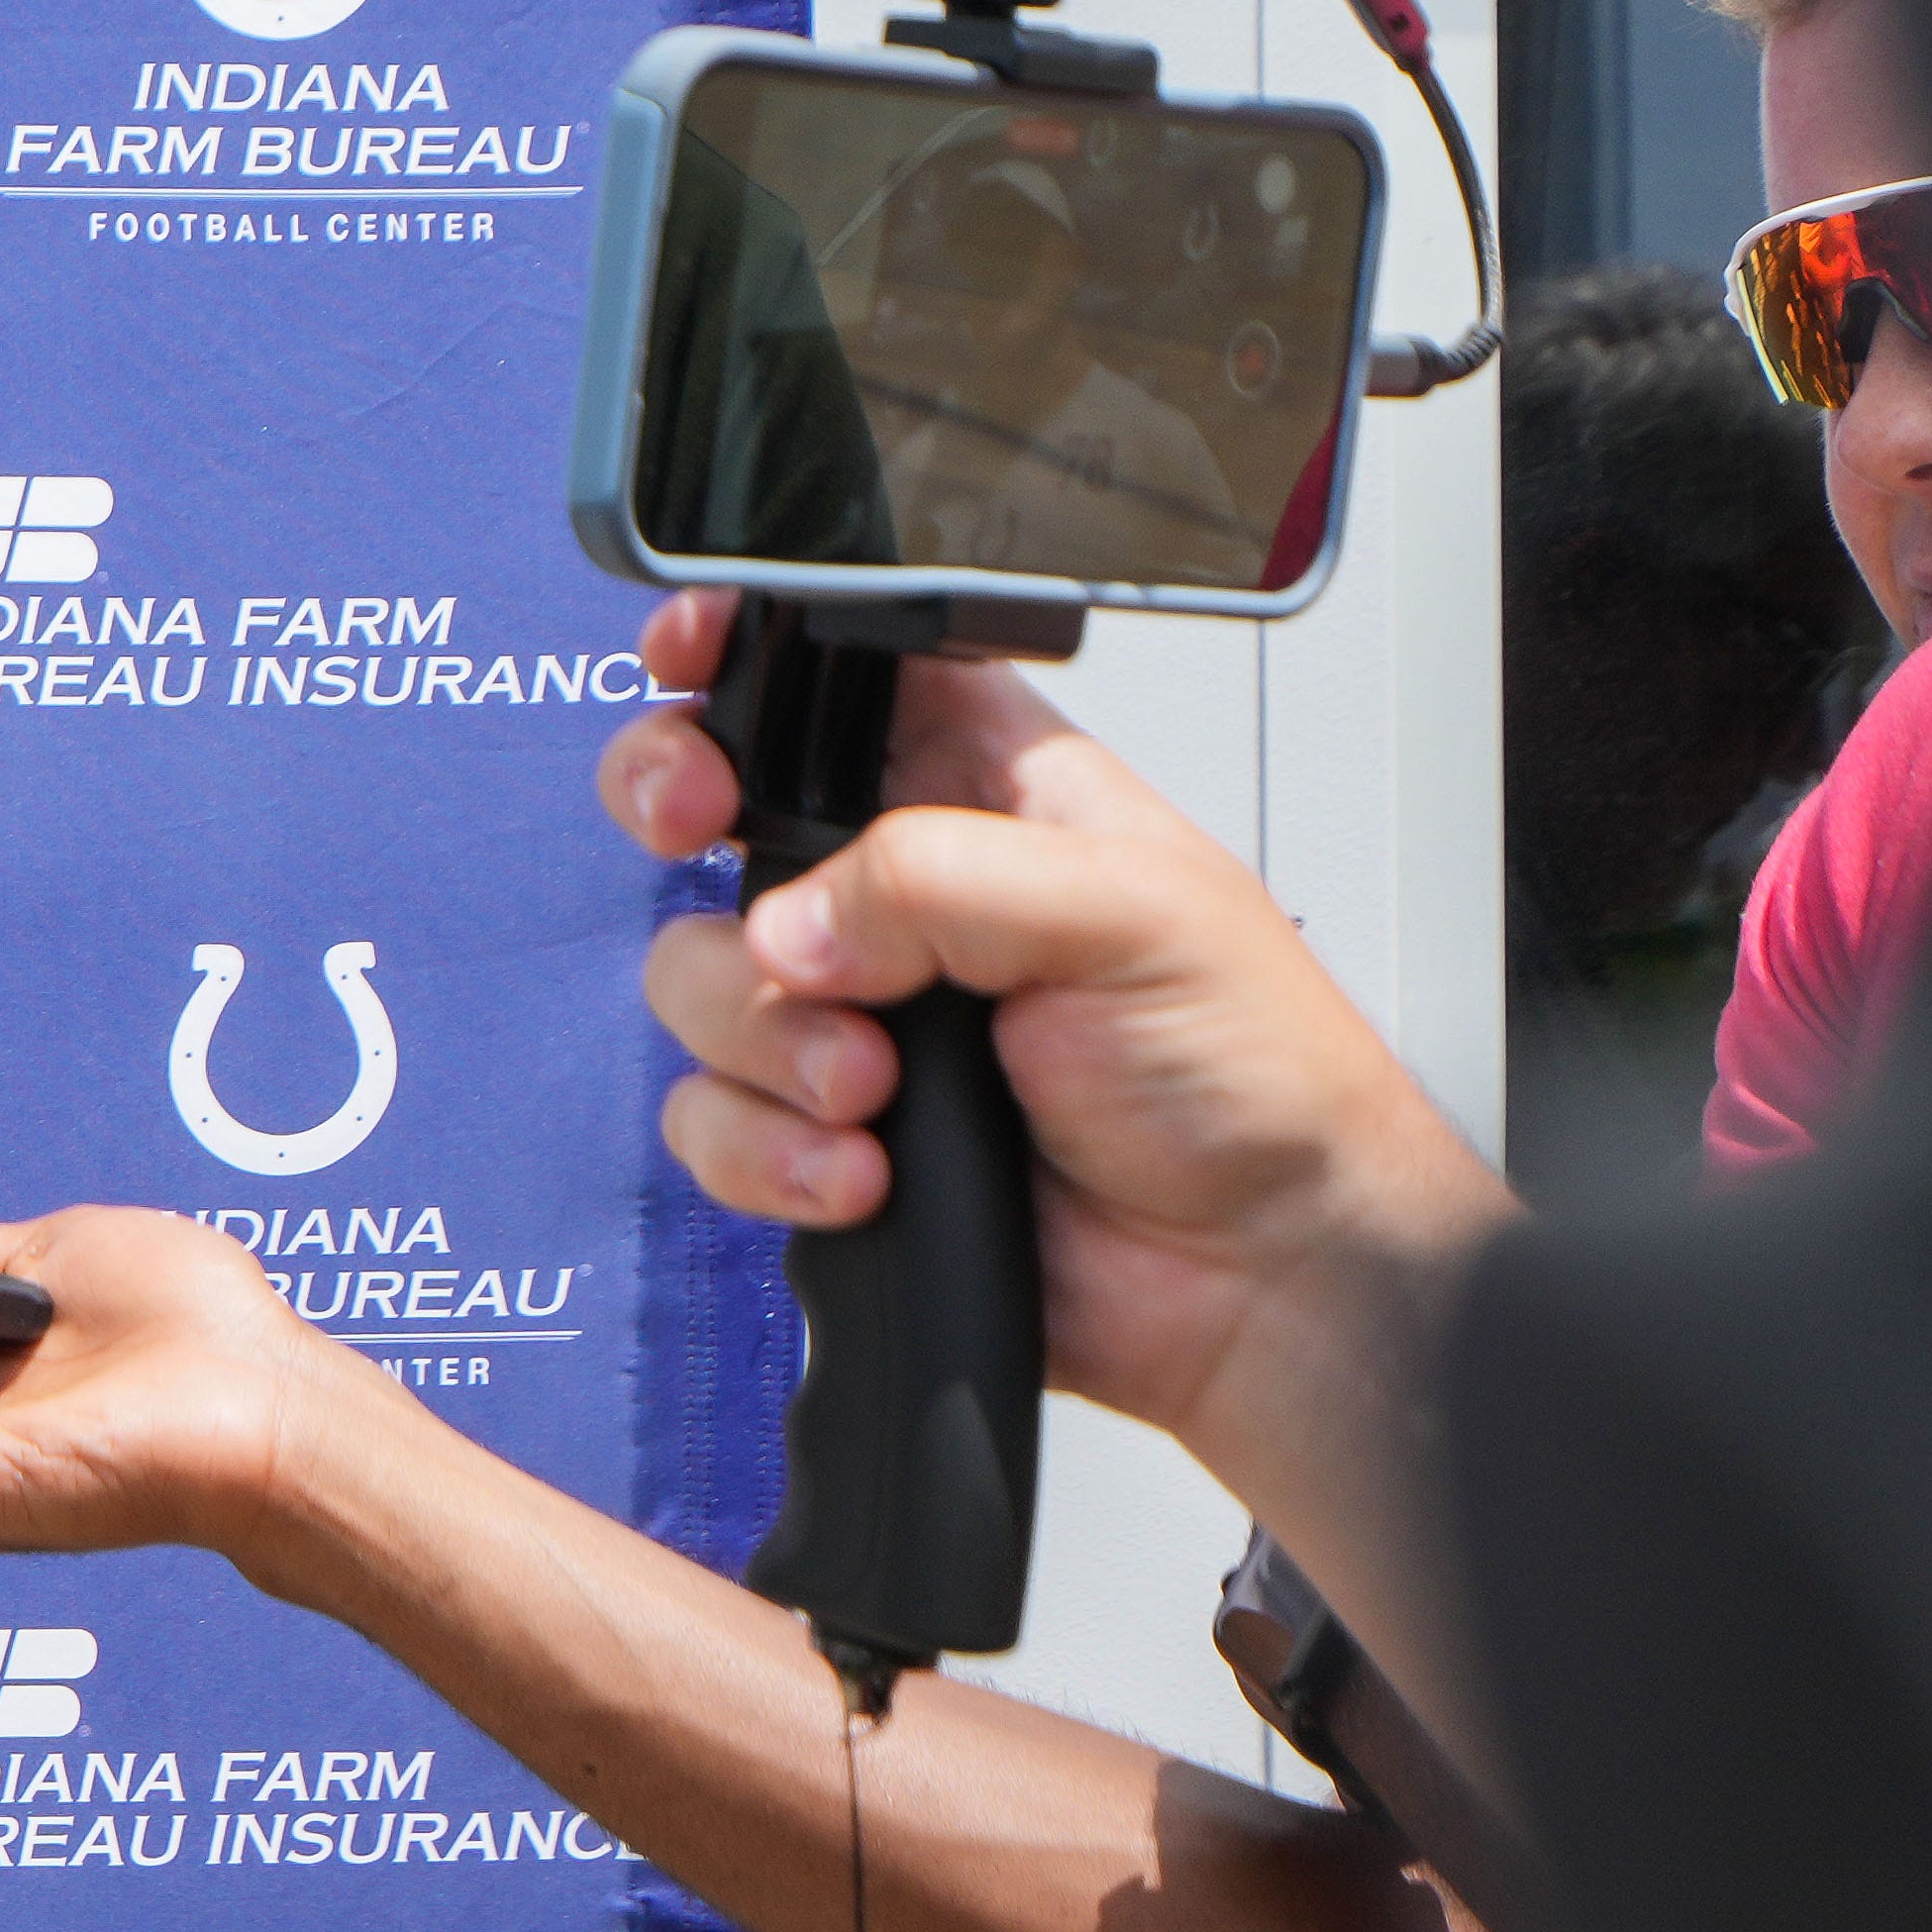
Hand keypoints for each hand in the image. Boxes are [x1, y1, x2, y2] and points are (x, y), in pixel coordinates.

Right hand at [599, 594, 1511, 1466]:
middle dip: (675, 811)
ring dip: (766, 1041)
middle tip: (705, 834)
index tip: (689, 665)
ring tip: (876, 1088)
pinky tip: (864, 1170)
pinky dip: (767, 1152)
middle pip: (713, 801)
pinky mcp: (818, 1130)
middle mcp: (902, 891)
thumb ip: (939, 877)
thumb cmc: (1255, 1074)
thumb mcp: (1125, 914)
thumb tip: (792, 920)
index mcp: (985, 787)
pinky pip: (708, 1117)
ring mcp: (853, 1012)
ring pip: (698, 977)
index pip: (834, 676)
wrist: (1255, 1276)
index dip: (742, 655)